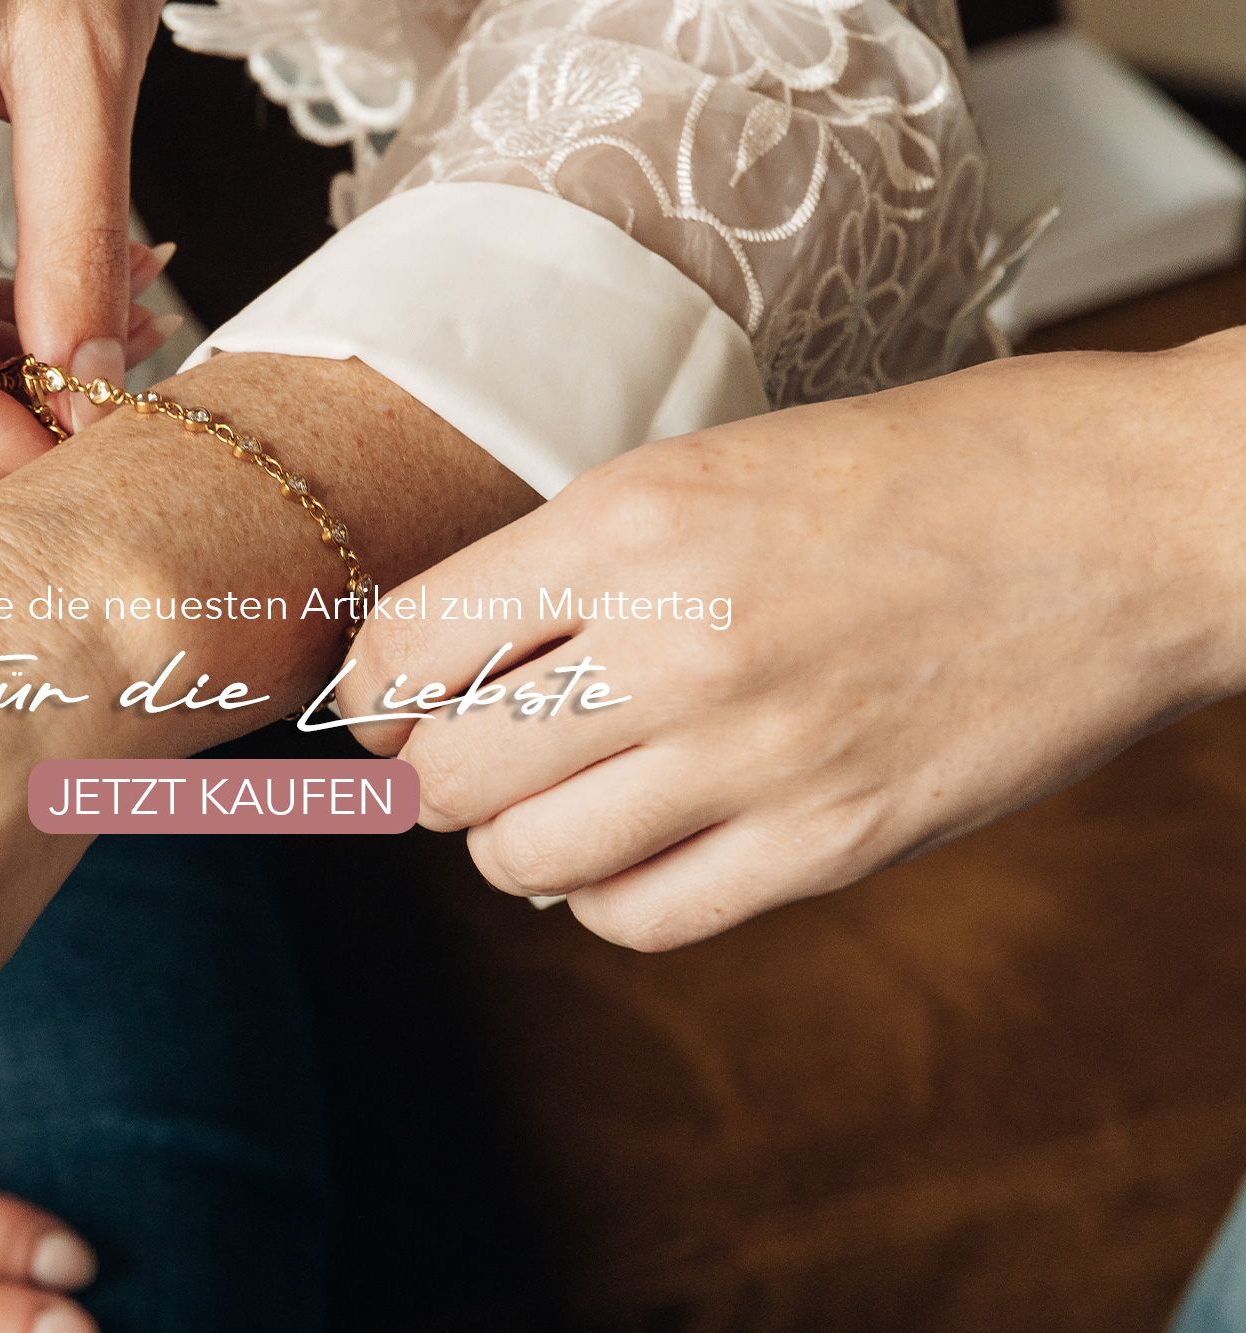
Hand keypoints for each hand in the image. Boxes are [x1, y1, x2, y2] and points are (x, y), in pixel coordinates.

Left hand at [341, 332, 1245, 950]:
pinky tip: (638, 846)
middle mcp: (673, 642)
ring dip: (512, 842)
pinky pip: (640, 918)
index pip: (406, 646)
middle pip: (445, 774)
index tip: (388, 701)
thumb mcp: (721, 460)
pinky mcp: (831, 842)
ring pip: (524, 861)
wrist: (1141, 517)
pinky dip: (607, 897)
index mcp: (632, 520)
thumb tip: (465, 656)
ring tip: (554, 801)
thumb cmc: (936, 467)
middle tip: (461, 756)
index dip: (372, 689)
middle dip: (429, 774)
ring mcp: (754, 756)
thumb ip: (582, 559)